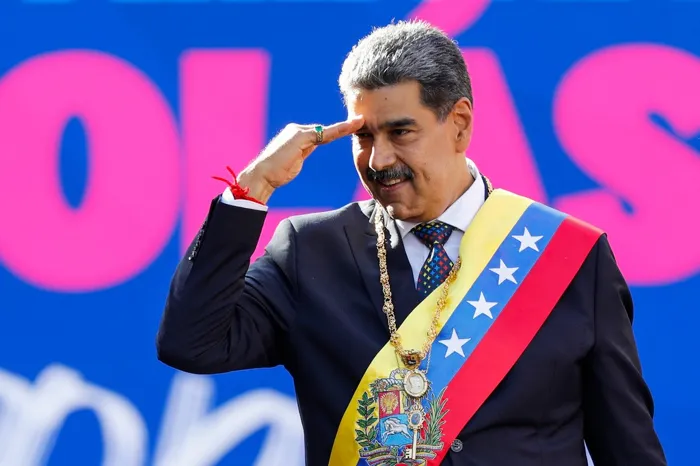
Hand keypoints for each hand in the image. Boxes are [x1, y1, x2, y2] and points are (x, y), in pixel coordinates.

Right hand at [237, 116, 364, 202]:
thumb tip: (312, 146)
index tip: (351, 128)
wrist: (262, 175)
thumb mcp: (294, 160)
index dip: (336, 132)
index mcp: (296, 134)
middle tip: (360, 122)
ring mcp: (298, 132)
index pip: (320, 133)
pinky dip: (338, 130)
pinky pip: (323, 133)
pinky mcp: (300, 136)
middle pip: (325, 130)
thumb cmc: (276, 172)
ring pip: (327, 130)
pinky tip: (350, 127)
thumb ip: (303, 151)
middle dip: (343, 128)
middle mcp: (297, 130)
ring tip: (360, 122)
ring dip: (345, 127)